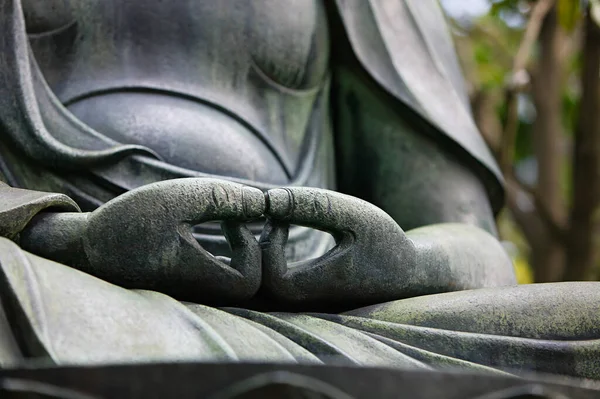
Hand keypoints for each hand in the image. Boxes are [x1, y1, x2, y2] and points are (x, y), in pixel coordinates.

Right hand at [21, 178, 264, 302]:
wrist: (89, 247)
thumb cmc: (129, 222)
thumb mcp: (177, 198)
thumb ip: (223, 198)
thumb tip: (264, 203)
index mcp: (195, 276)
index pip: (250, 282)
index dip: (252, 251)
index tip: (233, 222)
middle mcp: (198, 292)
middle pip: (249, 285)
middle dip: (255, 250)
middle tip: (241, 219)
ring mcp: (194, 291)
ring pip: (236, 280)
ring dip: (242, 250)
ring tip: (230, 220)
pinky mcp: (189, 285)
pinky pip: (222, 276)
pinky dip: (230, 253)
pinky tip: (216, 228)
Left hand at [260, 187, 417, 307]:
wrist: (409, 272)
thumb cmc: (386, 242)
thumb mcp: (355, 215)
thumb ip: (313, 206)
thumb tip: (269, 198)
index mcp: (320, 288)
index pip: (269, 278)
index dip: (268, 244)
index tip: (283, 217)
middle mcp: (307, 303)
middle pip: (258, 286)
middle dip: (258, 246)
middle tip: (273, 214)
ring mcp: (304, 304)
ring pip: (261, 286)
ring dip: (261, 250)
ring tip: (277, 218)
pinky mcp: (303, 297)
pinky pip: (271, 282)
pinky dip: (268, 255)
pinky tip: (282, 225)